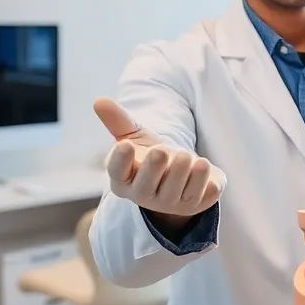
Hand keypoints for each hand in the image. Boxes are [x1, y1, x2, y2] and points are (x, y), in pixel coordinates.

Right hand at [93, 97, 225, 218]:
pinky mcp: (195, 204)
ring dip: (182, 172)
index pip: (117, 172)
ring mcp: (170, 203)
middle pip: (145, 186)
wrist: (180, 176)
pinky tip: (203, 166)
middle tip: (161, 150)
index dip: (120, 160)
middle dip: (154, 168)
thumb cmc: (151, 155)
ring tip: (188, 155)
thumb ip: (118, 121)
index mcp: (124, 178)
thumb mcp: (135, 137)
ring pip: (175, 191)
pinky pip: (200, 196)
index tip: (125, 145)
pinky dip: (204, 181)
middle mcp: (144, 195)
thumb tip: (99, 100)